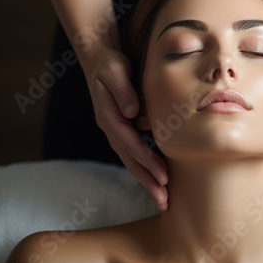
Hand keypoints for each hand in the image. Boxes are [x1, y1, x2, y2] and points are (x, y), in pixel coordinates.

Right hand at [85, 46, 168, 210]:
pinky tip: (157, 178)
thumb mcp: (115, 71)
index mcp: (108, 116)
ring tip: (162, 198)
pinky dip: (145, 167)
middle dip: (147, 180)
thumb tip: (131, 112)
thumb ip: (123, 90)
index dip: (146, 160)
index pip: (130, 143)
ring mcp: (116, 130)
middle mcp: (110, 127)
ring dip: (146, 179)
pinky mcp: (123, 129)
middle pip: (130, 159)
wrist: (99, 61)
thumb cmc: (110, 65)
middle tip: (164, 200)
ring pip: (132, 160)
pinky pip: (134, 153)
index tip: (163, 176)